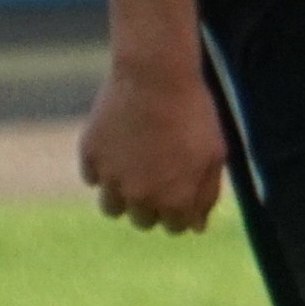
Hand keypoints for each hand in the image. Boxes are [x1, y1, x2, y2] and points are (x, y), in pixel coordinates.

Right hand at [79, 56, 225, 233]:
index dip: (180, 208)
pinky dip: (103, 168)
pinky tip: (119, 143)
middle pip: (142, 221)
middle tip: (158, 171)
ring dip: (123, 194)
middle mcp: (141, 197)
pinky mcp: (90, 157)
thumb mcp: (214, 154)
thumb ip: (206, 195)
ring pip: (112, 208)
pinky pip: (93, 178)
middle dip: (151, 204)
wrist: (155, 77)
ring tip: (134, 165)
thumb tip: (197, 228)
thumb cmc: (193, 113)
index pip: (175, 227)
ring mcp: (112, 179)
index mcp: (176, 200)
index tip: (180, 185)